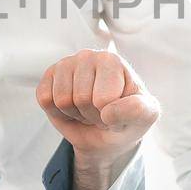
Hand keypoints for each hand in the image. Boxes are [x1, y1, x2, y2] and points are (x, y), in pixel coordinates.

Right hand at [35, 50, 158, 173]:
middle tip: (100, 112)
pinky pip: (44, 99)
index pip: (103, 99)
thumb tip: (107, 111)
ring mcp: (66, 64)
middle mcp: (88, 56)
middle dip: (91, 115)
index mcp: (112, 61)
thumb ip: (137, 111)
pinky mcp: (49, 77)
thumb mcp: (145, 116)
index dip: (109, 116)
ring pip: (62, 100)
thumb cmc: (128, 118)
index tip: (116, 112)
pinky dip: (57, 112)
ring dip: (75, 114)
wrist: (107, 133)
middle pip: (81, 99)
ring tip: (87, 109)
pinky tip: (71, 107)